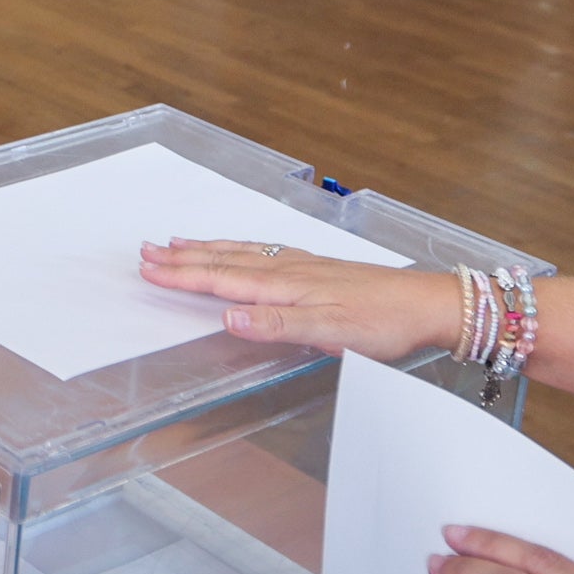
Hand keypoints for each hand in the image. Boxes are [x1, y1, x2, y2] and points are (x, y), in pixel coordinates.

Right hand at [135, 238, 453, 362]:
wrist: (427, 305)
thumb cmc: (383, 322)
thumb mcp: (330, 331)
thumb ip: (277, 324)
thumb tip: (228, 317)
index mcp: (285, 285)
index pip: (222, 279)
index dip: (183, 275)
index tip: (149, 269)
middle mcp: (289, 269)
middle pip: (225, 261)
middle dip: (183, 257)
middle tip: (146, 250)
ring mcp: (303, 266)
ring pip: (242, 254)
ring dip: (206, 250)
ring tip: (177, 242)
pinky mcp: (317, 270)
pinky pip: (262, 253)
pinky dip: (237, 250)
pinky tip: (238, 250)